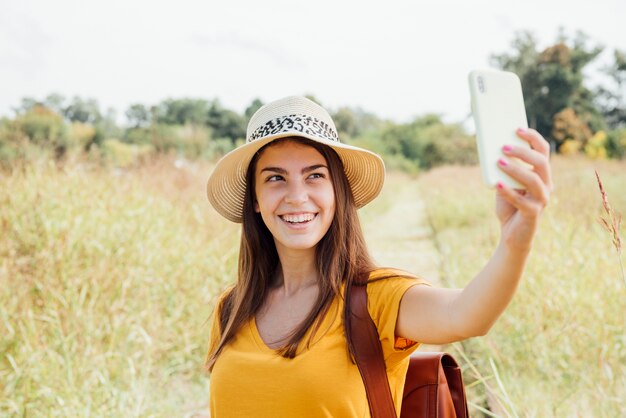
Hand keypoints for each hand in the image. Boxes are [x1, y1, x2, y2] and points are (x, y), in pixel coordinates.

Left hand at [495, 128, 552, 251]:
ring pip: (534, 180)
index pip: (543, 151)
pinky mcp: (532, 214)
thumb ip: (502, 170)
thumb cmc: (509, 206)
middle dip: (523, 152)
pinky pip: (522, 201)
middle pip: (542, 163)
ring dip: (516, 169)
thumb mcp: (504, 183)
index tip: (517, 128)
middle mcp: (546, 185)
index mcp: (541, 175)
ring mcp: (541, 200)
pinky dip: (509, 192)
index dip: (532, 138)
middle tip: (503, 147)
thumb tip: (489, 150)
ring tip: (499, 162)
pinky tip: (497, 184)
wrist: (511, 235)